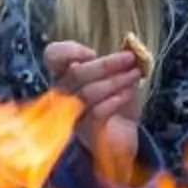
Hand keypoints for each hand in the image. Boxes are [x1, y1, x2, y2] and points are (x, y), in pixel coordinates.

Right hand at [41, 39, 146, 187]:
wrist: (120, 139)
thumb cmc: (116, 103)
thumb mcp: (118, 77)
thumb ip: (120, 62)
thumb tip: (132, 48)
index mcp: (66, 75)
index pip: (53, 56)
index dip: (68, 50)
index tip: (92, 52)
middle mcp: (63, 95)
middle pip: (75, 73)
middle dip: (106, 64)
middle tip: (129, 58)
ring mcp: (72, 114)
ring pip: (88, 93)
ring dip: (115, 80)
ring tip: (135, 74)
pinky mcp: (87, 132)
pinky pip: (97, 112)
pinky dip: (115, 100)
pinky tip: (128, 93)